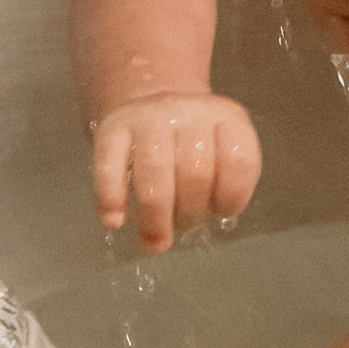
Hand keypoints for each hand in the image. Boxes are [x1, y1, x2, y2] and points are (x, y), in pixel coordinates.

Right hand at [91, 91, 262, 251]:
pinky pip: (110, 163)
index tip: (219, 211)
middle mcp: (189, 112)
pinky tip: (115, 220)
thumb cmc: (193, 145)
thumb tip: (184, 232)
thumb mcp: (220, 154)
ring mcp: (149, 117)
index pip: (239, 160)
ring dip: (155, 215)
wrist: (152, 105)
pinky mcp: (113, 126)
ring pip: (154, 167)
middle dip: (189, 214)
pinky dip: (111, 196)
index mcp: (226, 118)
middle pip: (194, 171)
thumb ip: (216, 191)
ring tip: (154, 242)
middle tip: (181, 228)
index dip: (231, 196)